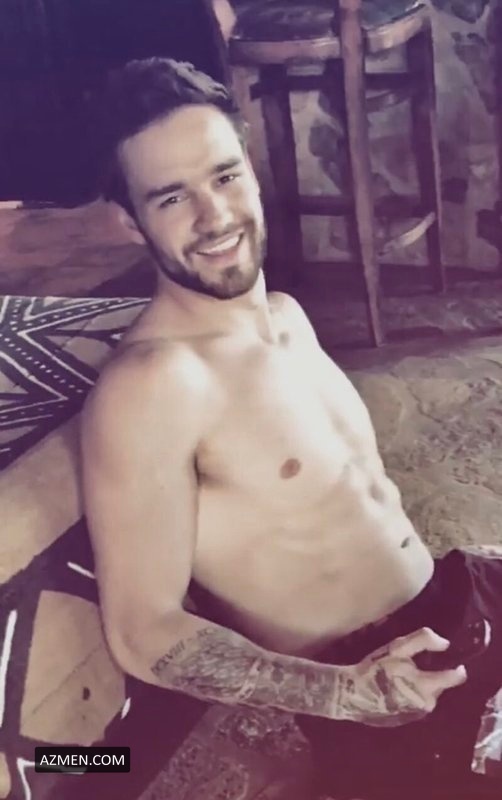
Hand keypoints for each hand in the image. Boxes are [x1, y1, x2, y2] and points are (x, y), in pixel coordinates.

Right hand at [331, 627, 466, 726]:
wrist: (352, 694)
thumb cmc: (375, 669)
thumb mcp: (397, 648)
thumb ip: (423, 641)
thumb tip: (446, 644)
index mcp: (428, 687)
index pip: (454, 678)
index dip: (457, 668)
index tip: (455, 661)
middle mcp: (427, 704)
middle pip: (439, 686)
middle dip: (431, 675)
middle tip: (413, 665)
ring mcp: (416, 715)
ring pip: (427, 695)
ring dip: (420, 685)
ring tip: (401, 676)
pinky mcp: (405, 720)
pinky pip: (415, 703)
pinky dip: (410, 694)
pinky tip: (394, 688)